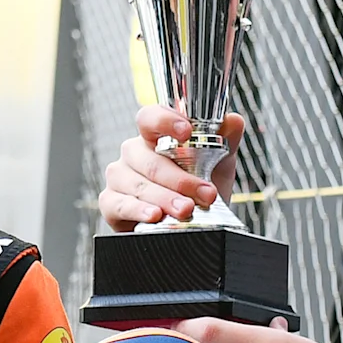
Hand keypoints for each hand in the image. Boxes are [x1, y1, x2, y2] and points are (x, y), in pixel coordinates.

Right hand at [99, 104, 247, 230]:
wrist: (191, 225)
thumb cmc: (198, 188)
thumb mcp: (219, 163)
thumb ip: (226, 139)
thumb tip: (233, 121)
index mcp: (154, 136)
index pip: (150, 118)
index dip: (166, 121)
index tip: (187, 132)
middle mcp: (133, 153)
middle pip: (150, 160)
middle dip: (180, 180)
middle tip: (205, 194)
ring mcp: (119, 177)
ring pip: (139, 185)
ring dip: (165, 199)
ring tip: (187, 211)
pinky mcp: (110, 202)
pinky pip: (120, 204)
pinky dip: (139, 211)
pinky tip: (154, 215)